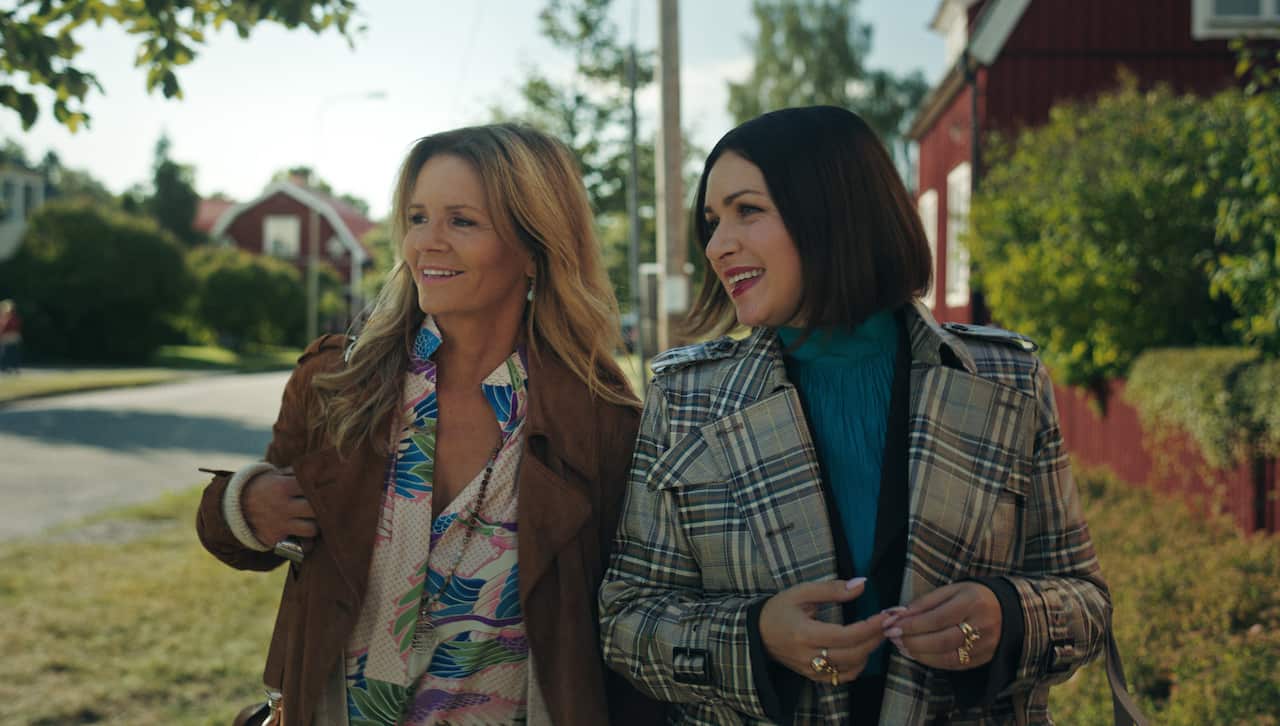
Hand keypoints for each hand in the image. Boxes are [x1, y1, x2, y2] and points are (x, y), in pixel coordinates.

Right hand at [241, 467, 317, 552]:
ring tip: (313, 521)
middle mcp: (282, 506)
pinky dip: (306, 542)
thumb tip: (320, 468)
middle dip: (323, 508)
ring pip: (312, 529)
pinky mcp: (276, 539)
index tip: (325, 490)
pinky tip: (306, 536)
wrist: (236, 507)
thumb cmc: (264, 488)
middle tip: (323, 507)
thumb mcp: (275, 475)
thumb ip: (296, 473)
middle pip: (316, 509)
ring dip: (315, 525)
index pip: (313, 487)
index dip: (322, 489)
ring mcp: (279, 524)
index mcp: (283, 486)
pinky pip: (300, 544)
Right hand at [759, 578, 888, 684]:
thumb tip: (861, 584)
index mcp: (804, 633)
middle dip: (876, 638)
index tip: (887, 615)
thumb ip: (832, 589)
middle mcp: (808, 656)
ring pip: (851, 667)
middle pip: (853, 653)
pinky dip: (858, 665)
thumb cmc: (779, 609)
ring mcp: (811, 670)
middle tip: (890, 622)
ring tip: (879, 633)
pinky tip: (863, 650)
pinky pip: (842, 677)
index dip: (870, 627)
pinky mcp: (813, 677)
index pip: (846, 635)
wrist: (756, 633)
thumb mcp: (801, 592)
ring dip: (870, 651)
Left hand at [881, 582, 1001, 669]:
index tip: (892, 625)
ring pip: (947, 657)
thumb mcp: (952, 589)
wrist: (1009, 610)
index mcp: (972, 602)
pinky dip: (933, 662)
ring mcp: (984, 646)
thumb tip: (900, 614)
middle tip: (893, 638)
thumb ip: (926, 602)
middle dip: (913, 641)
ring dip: (920, 654)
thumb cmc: (973, 596)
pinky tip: (918, 655)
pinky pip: (955, 665)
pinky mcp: (984, 659)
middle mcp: (981, 626)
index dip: (912, 625)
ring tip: (902, 646)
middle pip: (942, 640)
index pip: (937, 618)